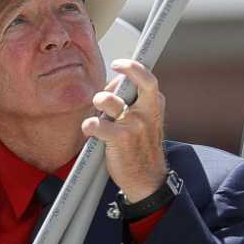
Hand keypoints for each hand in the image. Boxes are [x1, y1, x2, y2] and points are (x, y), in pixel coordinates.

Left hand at [83, 58, 165, 201]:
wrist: (148, 180)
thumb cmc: (141, 148)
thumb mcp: (146, 122)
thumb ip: (133, 103)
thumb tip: (112, 86)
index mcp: (154, 106)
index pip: (148, 80)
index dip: (133, 68)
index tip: (119, 64)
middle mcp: (147, 113)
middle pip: (142, 82)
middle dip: (128, 69)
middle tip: (114, 68)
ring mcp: (135, 125)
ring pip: (111, 101)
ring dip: (100, 100)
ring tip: (97, 106)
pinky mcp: (121, 139)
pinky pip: (98, 125)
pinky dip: (89, 126)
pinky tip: (89, 129)